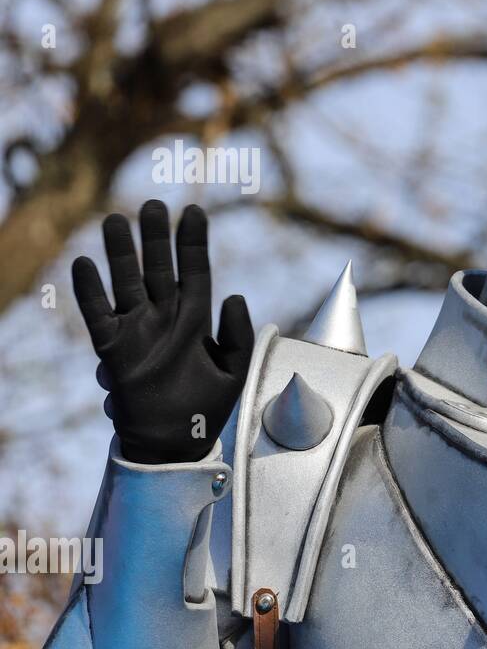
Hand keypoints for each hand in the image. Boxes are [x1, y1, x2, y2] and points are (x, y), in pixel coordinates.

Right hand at [72, 200, 253, 464]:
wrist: (176, 444)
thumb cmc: (208, 408)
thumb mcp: (235, 370)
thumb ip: (240, 334)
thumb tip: (234, 296)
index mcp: (197, 319)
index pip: (195, 271)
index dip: (193, 243)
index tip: (194, 212)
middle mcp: (165, 318)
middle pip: (158, 268)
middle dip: (156, 238)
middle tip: (153, 205)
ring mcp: (137, 330)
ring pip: (127, 282)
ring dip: (121, 253)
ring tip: (116, 220)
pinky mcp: (113, 348)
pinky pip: (98, 314)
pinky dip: (90, 291)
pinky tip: (84, 263)